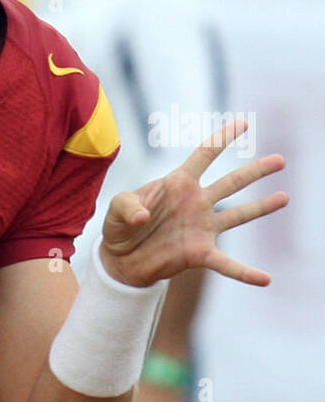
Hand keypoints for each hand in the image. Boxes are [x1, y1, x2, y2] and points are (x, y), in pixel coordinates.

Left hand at [100, 119, 286, 288]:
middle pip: (231, 182)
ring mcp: (201, 227)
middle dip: (255, 171)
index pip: (204, 155)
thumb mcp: (116, 209)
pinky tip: (266, 279)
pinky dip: (245, 272)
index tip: (242, 123)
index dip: (222, 138)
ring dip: (261, 208)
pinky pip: (227, 264)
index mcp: (177, 183)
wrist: (121, 259)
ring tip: (284, 197)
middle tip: (280, 160)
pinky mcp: (200, 254)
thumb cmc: (120, 226)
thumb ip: (127, 206)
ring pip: (238, 215)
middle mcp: (196, 202)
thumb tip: (142, 218)